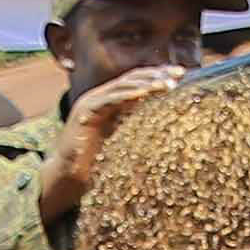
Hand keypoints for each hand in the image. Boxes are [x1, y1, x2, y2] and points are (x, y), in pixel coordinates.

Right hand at [34, 65, 182, 225]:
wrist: (67, 175)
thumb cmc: (96, 163)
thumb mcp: (124, 139)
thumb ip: (138, 126)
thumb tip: (167, 123)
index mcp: (112, 100)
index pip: (138, 81)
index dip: (159, 75)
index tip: (182, 75)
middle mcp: (102, 96)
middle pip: (133, 77)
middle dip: (158, 74)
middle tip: (180, 73)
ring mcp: (92, 101)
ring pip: (124, 85)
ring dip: (147, 83)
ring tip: (167, 84)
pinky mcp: (86, 111)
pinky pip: (110, 99)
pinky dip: (128, 95)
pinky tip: (145, 94)